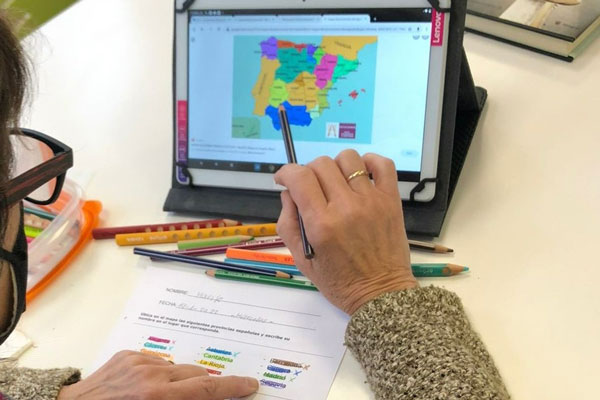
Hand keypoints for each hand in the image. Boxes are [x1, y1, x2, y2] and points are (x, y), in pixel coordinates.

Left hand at [58, 350, 257, 399]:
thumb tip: (206, 398)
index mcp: (160, 397)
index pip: (208, 389)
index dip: (233, 387)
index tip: (249, 385)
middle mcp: (152, 376)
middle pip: (198, 375)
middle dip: (205, 388)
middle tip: (204, 397)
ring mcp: (140, 362)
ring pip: (178, 368)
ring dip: (179, 382)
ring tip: (163, 397)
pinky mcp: (128, 355)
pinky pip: (157, 361)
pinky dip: (159, 373)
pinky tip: (146, 387)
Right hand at [275, 150, 417, 314]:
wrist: (380, 294)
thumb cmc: (339, 282)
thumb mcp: (301, 261)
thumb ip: (288, 224)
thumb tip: (289, 193)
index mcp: (321, 224)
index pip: (299, 177)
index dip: (286, 172)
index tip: (283, 179)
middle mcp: (346, 208)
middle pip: (321, 164)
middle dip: (307, 171)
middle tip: (310, 188)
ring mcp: (371, 201)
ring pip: (348, 158)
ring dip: (336, 166)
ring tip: (335, 183)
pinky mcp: (391, 201)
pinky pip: (383, 164)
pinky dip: (369, 162)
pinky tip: (360, 176)